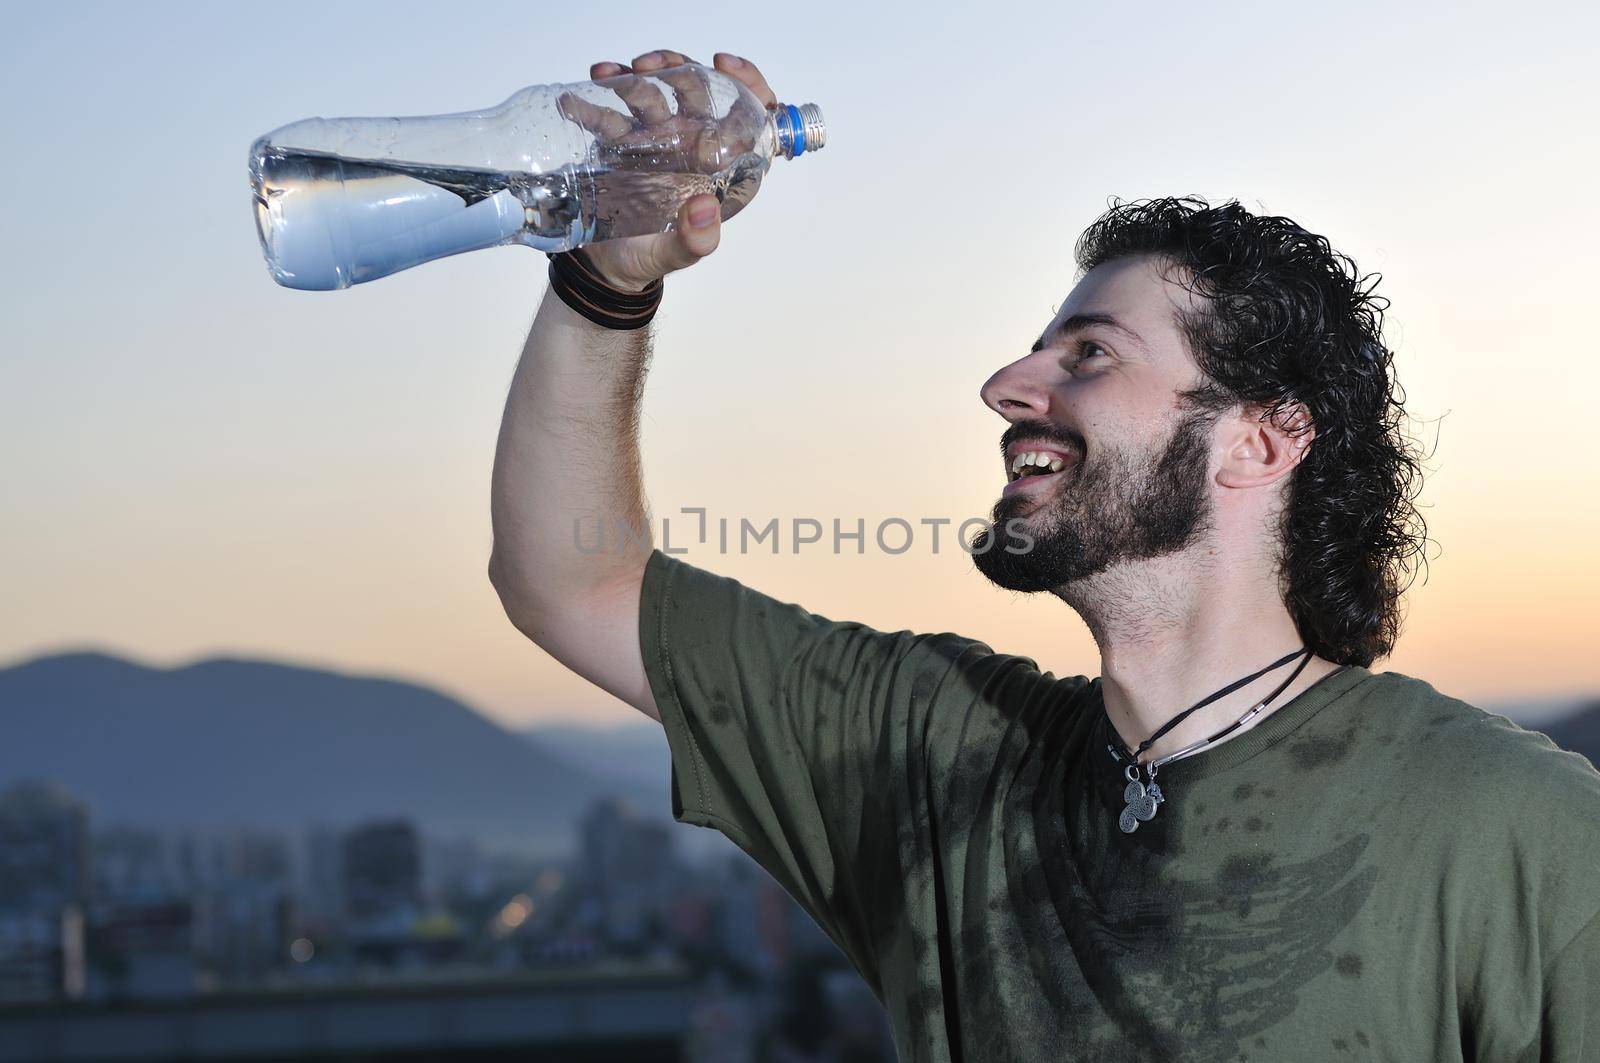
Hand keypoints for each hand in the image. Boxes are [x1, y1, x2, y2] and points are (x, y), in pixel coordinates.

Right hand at [558, 49, 778, 291]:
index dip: (745, 82)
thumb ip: (695, 240)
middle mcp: (694, 145)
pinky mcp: (622, 142)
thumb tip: (705, 207)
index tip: (721, 64)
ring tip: (608, 76)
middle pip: (698, 90)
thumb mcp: (676, 255)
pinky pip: (609, 113)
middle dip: (677, 69)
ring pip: (654, 92)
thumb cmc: (648, 258)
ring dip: (632, 78)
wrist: (604, 267)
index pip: (750, 113)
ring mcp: (657, 140)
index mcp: (722, 165)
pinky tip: (574, 101)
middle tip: (649, 67)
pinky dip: (591, 101)